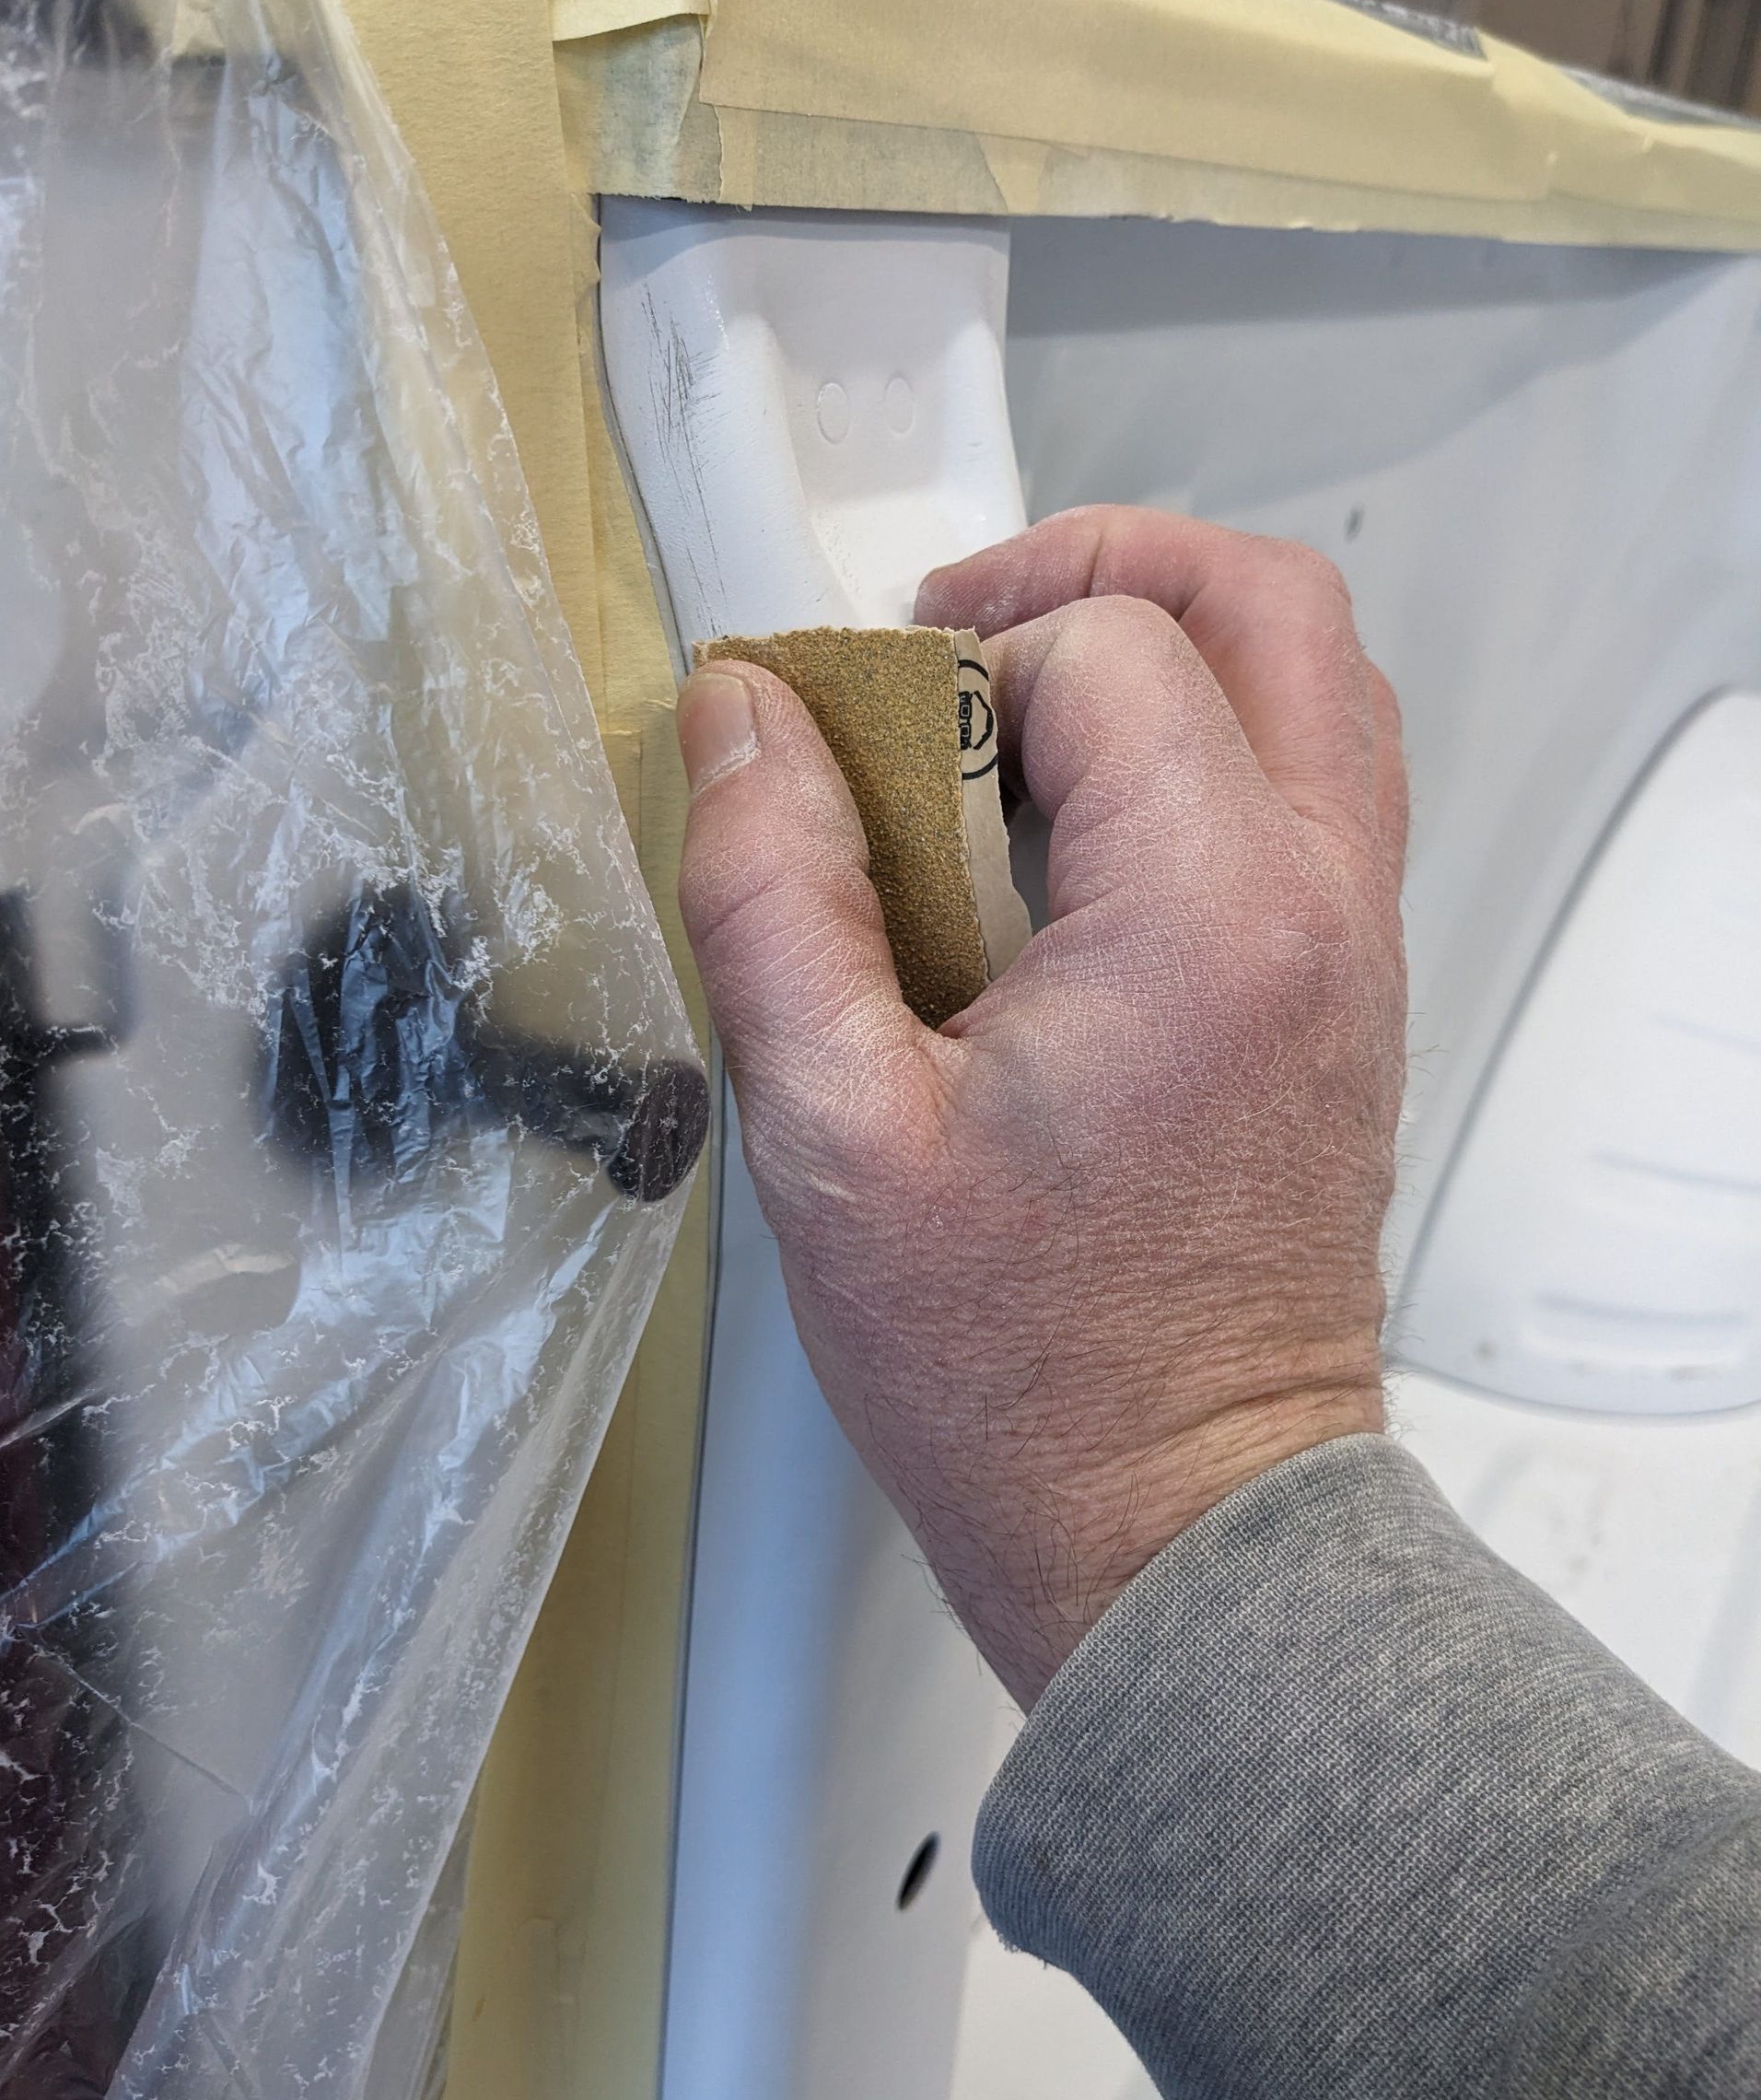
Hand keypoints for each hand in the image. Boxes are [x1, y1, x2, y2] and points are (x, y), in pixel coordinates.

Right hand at [673, 508, 1407, 1706]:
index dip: (951, 661)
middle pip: (1268, 604)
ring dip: (1165, 651)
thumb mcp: (829, 1133)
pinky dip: (1203, 750)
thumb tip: (743, 719)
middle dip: (1101, 572)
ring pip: (1313, 685)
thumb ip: (772, 893)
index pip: (1103, 648)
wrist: (1177, 1527)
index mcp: (1209, 910)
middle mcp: (1321, 903)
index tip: (854, 749)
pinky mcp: (1346, 1000)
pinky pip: (1311, 791)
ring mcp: (1355, 949)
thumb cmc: (1020, 1374)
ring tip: (1011, 722)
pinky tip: (1070, 842)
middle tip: (960, 633)